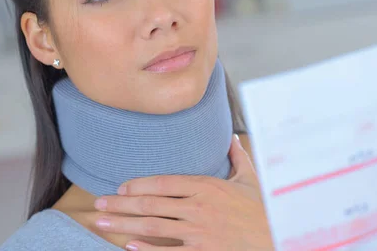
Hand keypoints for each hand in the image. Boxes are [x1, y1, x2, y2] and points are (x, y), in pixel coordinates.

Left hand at [94, 134, 273, 249]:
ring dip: (123, 224)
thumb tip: (231, 137)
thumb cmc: (263, 209)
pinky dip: (146, 250)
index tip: (120, 187)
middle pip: (150, 204)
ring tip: (102, 223)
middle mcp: (198, 207)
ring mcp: (199, 232)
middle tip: (97, 204)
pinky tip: (129, 247)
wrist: (278, 235)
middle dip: (120, 204)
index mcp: (207, 186)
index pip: (164, 183)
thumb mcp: (250, 179)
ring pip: (152, 227)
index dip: (138, 185)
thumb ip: (237, 157)